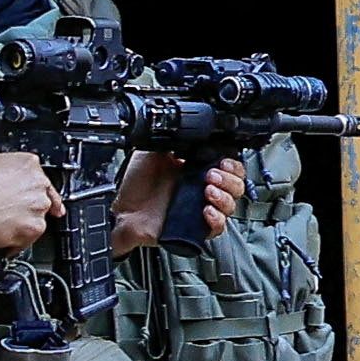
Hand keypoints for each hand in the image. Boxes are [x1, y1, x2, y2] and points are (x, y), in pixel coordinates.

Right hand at [0, 149, 59, 254]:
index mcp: (26, 162)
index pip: (34, 171)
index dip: (24, 182)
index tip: (21, 188)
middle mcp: (38, 183)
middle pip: (41, 192)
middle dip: (28, 200)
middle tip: (10, 206)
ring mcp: (40, 206)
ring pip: (38, 213)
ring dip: (25, 218)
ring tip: (5, 222)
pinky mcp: (36, 228)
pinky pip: (33, 234)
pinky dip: (21, 238)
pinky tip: (6, 236)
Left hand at [101, 152, 241, 252]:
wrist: (122, 209)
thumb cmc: (135, 184)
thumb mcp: (154, 153)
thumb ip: (175, 142)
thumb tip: (192, 131)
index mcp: (197, 170)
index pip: (229, 167)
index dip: (232, 164)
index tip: (222, 160)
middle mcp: (202, 190)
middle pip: (237, 186)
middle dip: (230, 179)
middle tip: (211, 176)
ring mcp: (200, 209)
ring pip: (231, 206)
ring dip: (225, 197)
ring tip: (208, 191)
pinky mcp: (195, 229)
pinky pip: (217, 228)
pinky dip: (217, 219)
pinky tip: (206, 210)